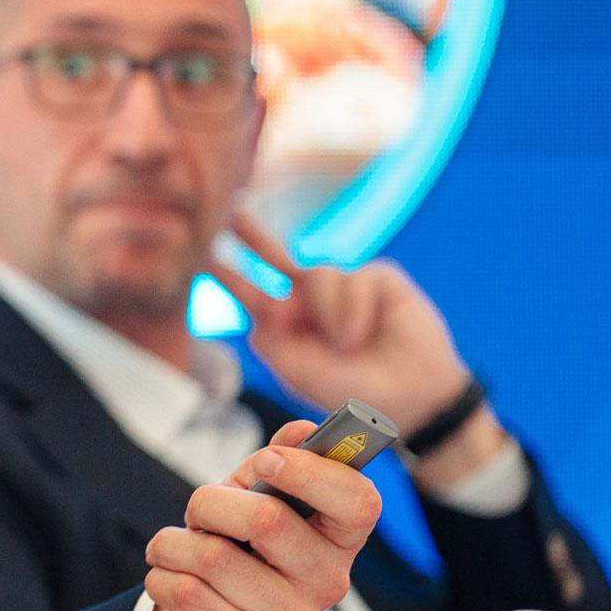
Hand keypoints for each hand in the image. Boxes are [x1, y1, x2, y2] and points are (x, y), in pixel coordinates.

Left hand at [145, 419, 381, 610]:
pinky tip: (169, 580)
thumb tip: (302, 430)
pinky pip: (187, 593)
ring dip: (172, 543)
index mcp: (339, 539)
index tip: (266, 460)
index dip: (311, 472)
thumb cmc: (235, 554)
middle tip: (198, 512)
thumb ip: (274, 464)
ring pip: (213, 556)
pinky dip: (160, 576)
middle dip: (210, 503)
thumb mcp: (253, 503)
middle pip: (267, 520)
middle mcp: (330, 582)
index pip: (360, 502)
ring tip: (174, 550)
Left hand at [214, 210, 508, 485]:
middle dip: (253, 233)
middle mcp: (310, 300)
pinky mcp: (377, 278)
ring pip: (318, 273)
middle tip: (230, 212)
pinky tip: (365, 333)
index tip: (203, 256)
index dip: (229, 274)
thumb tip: (263, 303)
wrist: (408, 398)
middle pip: (276, 256)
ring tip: (347, 345)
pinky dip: (354, 310)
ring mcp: (344, 287)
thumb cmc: (349, 388)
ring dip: (329, 312)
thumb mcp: (297, 369)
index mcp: (287, 323)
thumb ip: (270, 337)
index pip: (252, 292)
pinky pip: (354, 278)